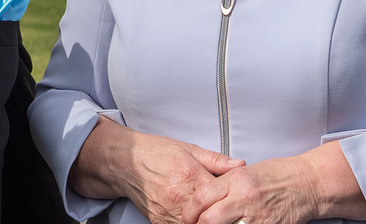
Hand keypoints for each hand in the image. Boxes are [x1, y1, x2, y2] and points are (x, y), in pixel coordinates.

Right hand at [69, 116, 243, 222]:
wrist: (124, 160)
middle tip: (232, 215)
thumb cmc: (155, 152)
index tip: (241, 204)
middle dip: (222, 216)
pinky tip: (196, 219)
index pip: (221, 198)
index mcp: (190, 177)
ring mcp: (168, 212)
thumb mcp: (188, 148)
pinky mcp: (159, 221)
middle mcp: (179, 197)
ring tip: (214, 217)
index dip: (233, 202)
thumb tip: (240, 165)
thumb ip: (216, 160)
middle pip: (210, 217)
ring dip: (206, 222)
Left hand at [182, 155, 317, 223]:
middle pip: (208, 219)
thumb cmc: (278, 175)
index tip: (186, 218)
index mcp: (236, 179)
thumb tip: (204, 196)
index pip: (201, 198)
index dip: (189, 212)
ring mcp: (257, 216)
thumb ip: (224, 182)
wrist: (308, 183)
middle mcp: (244, 197)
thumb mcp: (246, 171)